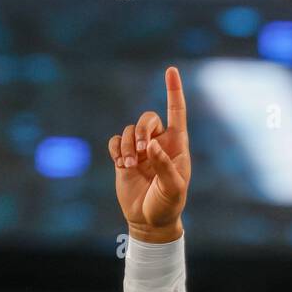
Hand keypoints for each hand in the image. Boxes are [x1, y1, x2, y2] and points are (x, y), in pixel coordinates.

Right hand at [107, 65, 189, 240]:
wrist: (150, 222)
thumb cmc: (167, 205)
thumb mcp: (172, 189)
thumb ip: (164, 166)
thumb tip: (151, 146)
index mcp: (176, 146)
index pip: (176, 112)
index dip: (173, 91)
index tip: (171, 70)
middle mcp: (158, 143)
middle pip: (148, 118)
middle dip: (142, 129)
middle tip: (140, 149)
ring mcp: (140, 150)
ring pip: (129, 130)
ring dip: (127, 146)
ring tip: (129, 166)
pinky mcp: (124, 158)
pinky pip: (115, 141)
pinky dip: (116, 150)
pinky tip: (120, 165)